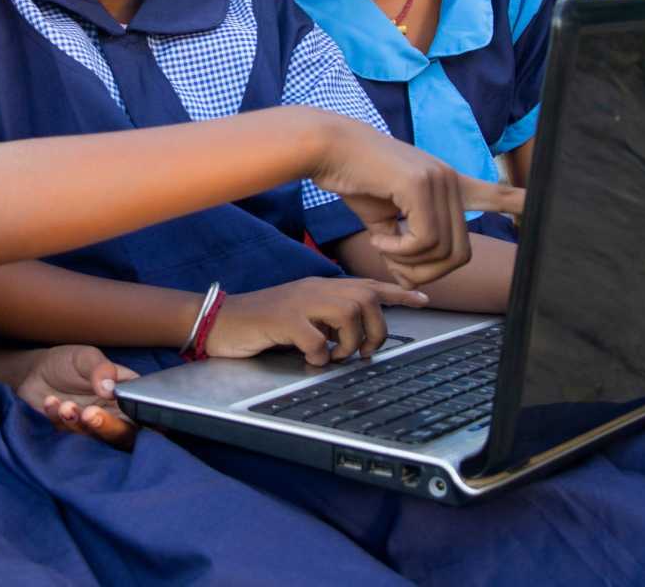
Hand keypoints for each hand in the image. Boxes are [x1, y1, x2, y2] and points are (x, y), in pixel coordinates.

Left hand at [11, 345, 139, 448]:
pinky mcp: (72, 433)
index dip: (146, 421)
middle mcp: (114, 412)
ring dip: (78, 423)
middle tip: (90, 413)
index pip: (145, 411)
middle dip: (107, 427)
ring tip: (64, 405)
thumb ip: (101, 369)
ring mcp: (93, 425)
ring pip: (95, 437)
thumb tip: (110, 389)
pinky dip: (58, 419)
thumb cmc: (68, 361)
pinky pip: (68, 434)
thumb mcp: (85, 357)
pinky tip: (50, 401)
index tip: (127, 416)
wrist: (35, 371)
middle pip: (124, 433)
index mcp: (127, 393)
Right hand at [206, 277, 430, 365]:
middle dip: (375, 330)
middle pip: (365, 298)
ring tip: (335, 357)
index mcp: (322, 287)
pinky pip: (315, 339)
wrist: (221, 320)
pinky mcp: (282, 321)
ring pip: (348, 314)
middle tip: (363, 352)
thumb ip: (328, 317)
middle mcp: (314, 289)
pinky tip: (310, 361)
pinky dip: (319, 356)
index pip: (368, 284)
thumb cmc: (263, 321)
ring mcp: (298, 303)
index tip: (423, 300)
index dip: (398, 293)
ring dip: (349, 343)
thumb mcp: (302, 313)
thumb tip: (357, 336)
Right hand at [309, 115, 524, 287]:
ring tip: (382, 246)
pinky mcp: (421, 184)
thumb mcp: (383, 219)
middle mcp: (449, 179)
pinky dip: (398, 251)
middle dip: (427, 273)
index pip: (493, 194)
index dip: (515, 203)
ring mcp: (438, 180)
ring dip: (408, 262)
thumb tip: (408, 279)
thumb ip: (403, 247)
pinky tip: (379, 238)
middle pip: (460, 253)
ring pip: (442, 250)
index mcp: (445, 183)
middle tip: (396, 268)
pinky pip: (423, 241)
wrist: (330, 148)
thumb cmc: (354, 178)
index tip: (536, 206)